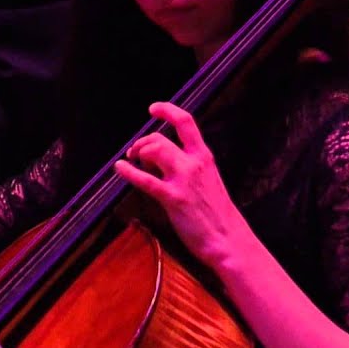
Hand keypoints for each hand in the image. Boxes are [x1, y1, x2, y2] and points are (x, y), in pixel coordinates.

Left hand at [112, 102, 252, 268]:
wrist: (228, 237)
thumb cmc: (218, 213)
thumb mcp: (209, 179)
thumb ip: (190, 166)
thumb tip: (164, 160)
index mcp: (204, 157)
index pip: (186, 123)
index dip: (168, 111)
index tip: (153, 109)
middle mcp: (194, 163)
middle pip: (161, 138)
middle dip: (143, 142)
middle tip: (135, 152)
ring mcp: (183, 180)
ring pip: (154, 151)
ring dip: (138, 153)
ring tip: (131, 161)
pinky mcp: (173, 198)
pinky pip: (145, 180)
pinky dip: (128, 172)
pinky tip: (120, 168)